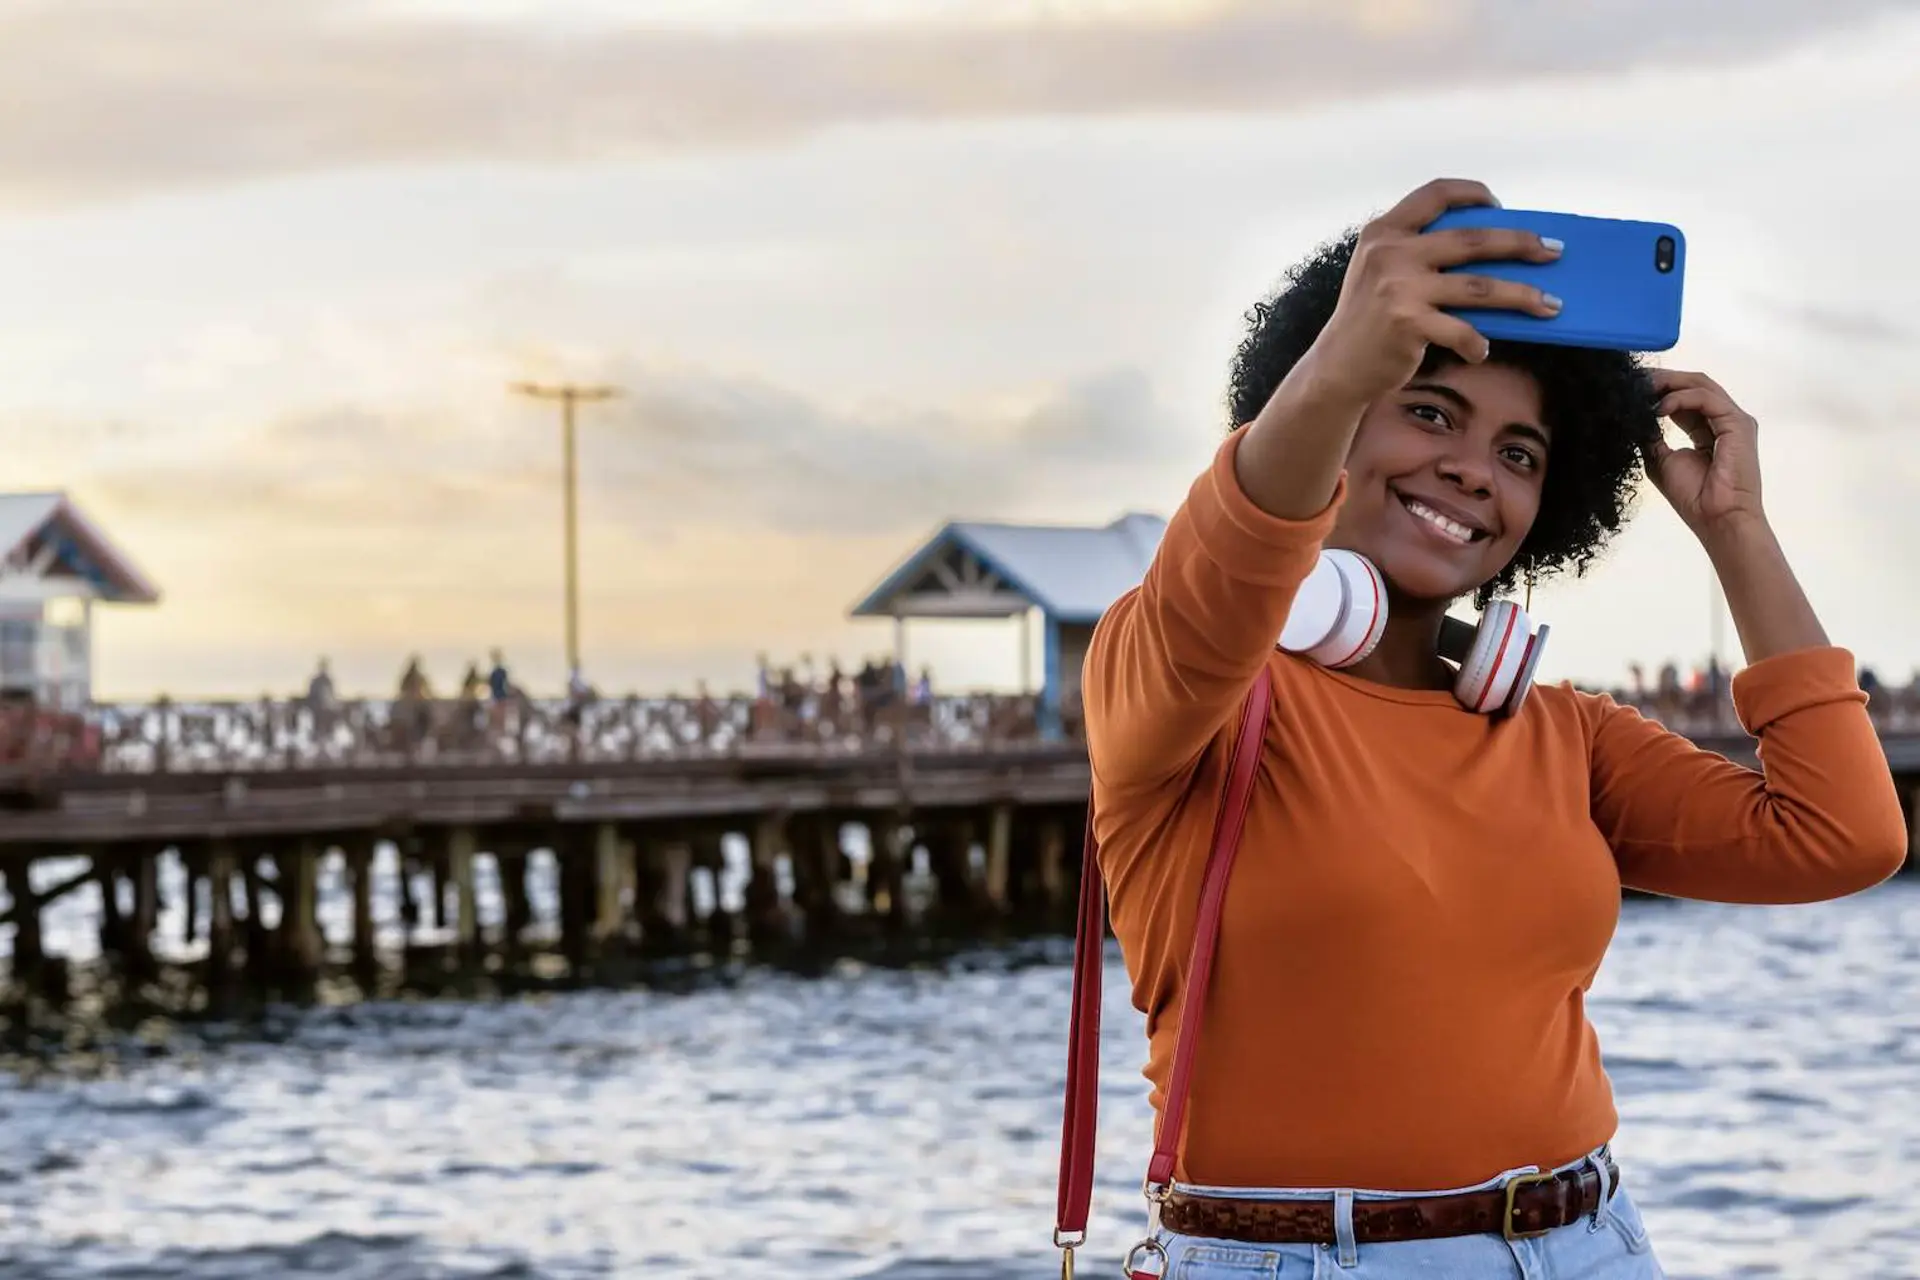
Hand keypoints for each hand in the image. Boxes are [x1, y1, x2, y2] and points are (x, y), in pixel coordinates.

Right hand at [1298, 178, 1563, 405]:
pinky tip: (1482, 351)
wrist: (1336, 368)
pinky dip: (1478, 344)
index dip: (1472, 194)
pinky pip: (1462, 331)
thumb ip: (1418, 253)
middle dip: (1521, 243)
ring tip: (1550, 305)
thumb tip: (1491, 248)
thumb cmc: (1368, 320)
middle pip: (1474, 239)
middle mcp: (1390, 252)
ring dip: (1522, 296)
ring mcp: (1399, 287)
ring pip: (1480, 287)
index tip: (1500, 206)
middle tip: (1553, 251)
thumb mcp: (1381, 272)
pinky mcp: (1407, 323)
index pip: (1436, 194)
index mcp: (1384, 231)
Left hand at [1643, 370, 1765, 539]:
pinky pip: (1706, 398)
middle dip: (1662, 379)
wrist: (1716, 518)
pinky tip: (1659, 408)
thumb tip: (1634, 417)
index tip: (1631, 387)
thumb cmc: (1693, 497)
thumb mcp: (1660, 461)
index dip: (1657, 390)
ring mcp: (1733, 420)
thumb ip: (1651, 436)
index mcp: (1707, 429)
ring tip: (1642, 387)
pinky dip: (1680, 398)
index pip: (1683, 398)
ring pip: (1701, 385)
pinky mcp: (1738, 423)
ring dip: (1669, 382)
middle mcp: (1723, 421)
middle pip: (1693, 385)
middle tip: (1635, 379)